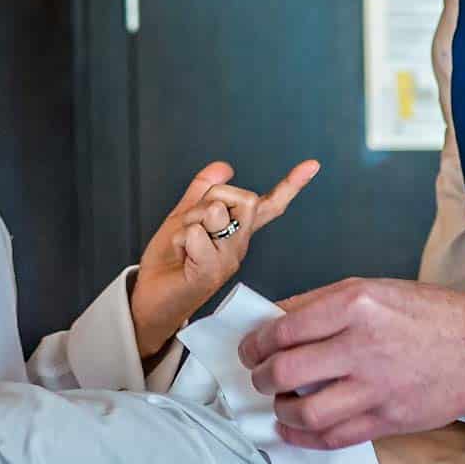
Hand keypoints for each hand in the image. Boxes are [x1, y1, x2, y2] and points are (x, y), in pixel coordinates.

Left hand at [129, 159, 319, 358]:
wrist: (151, 298)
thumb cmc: (170, 261)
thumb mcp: (185, 216)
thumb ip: (203, 190)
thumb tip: (224, 166)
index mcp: (236, 230)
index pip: (269, 204)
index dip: (291, 184)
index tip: (313, 165)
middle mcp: (238, 245)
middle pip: (244, 197)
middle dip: (213, 197)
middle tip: (194, 223)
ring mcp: (228, 260)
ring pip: (215, 211)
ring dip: (189, 220)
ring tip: (183, 243)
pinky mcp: (211, 272)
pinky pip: (196, 233)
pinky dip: (179, 239)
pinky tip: (181, 257)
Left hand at [237, 277, 464, 445]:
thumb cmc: (429, 314)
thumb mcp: (374, 288)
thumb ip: (322, 303)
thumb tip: (274, 320)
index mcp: (356, 304)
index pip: (283, 328)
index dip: (256, 343)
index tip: (251, 349)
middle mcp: (363, 346)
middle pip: (286, 370)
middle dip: (261, 376)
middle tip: (261, 375)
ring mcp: (376, 388)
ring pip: (305, 411)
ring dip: (280, 410)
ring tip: (279, 402)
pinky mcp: (388, 420)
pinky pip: (333, 438)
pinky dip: (304, 437)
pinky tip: (295, 428)